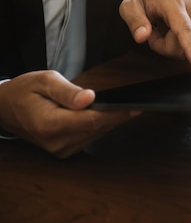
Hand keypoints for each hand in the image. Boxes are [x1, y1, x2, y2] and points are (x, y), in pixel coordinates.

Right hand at [0, 71, 138, 157]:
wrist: (5, 109)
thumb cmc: (25, 91)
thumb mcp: (44, 81)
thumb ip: (67, 91)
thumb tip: (89, 98)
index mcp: (50, 124)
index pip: (91, 121)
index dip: (115, 114)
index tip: (135, 107)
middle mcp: (56, 142)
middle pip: (97, 128)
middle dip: (116, 116)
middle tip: (134, 103)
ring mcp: (60, 149)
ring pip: (96, 134)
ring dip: (109, 121)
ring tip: (121, 107)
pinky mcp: (64, 151)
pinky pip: (89, 138)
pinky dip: (99, 126)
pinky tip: (105, 115)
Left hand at [119, 0, 190, 70]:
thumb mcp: (130, 6)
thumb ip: (134, 20)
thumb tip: (142, 37)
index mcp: (174, 3)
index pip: (184, 29)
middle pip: (179, 47)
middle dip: (162, 45)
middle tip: (153, 30)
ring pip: (186, 50)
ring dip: (172, 45)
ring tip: (166, 28)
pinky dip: (182, 44)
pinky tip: (176, 30)